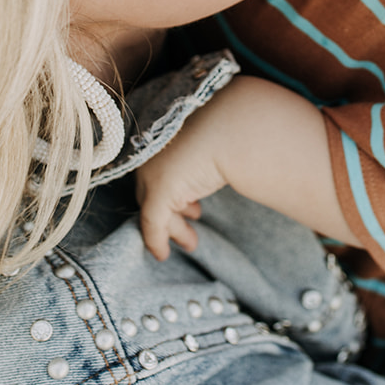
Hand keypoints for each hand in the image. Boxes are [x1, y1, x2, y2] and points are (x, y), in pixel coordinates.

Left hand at [136, 74, 350, 257]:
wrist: (233, 129)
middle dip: (170, 211)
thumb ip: (209, 153)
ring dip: (172, 228)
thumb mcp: (216, 142)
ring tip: (191, 242)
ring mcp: (153, 171)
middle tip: (193, 220)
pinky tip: (163, 255)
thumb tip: (225, 158)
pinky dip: (155, 240)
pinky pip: (152, 223)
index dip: (173, 190)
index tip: (191, 208)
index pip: (158, 170)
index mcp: (164, 137)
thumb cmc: (231, 130)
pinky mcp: (160, 190)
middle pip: (152, 190)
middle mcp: (152, 154)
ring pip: (153, 209)